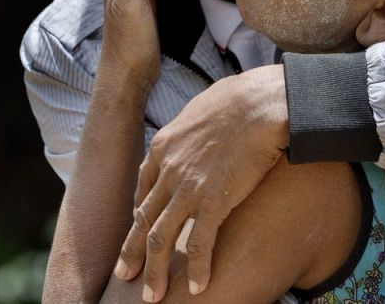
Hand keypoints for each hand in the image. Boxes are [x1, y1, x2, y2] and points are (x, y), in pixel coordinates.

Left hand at [114, 64, 289, 300]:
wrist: (258, 103)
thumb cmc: (239, 100)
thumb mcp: (201, 110)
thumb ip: (192, 130)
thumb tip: (199, 133)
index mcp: (163, 147)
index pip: (144, 188)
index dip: (140, 214)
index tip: (139, 230)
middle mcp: (168, 170)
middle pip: (143, 218)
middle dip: (133, 252)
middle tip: (125, 275)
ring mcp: (187, 187)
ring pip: (160, 237)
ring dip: (155, 270)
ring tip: (153, 296)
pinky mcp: (213, 200)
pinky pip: (199, 243)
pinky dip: (197, 267)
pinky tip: (198, 286)